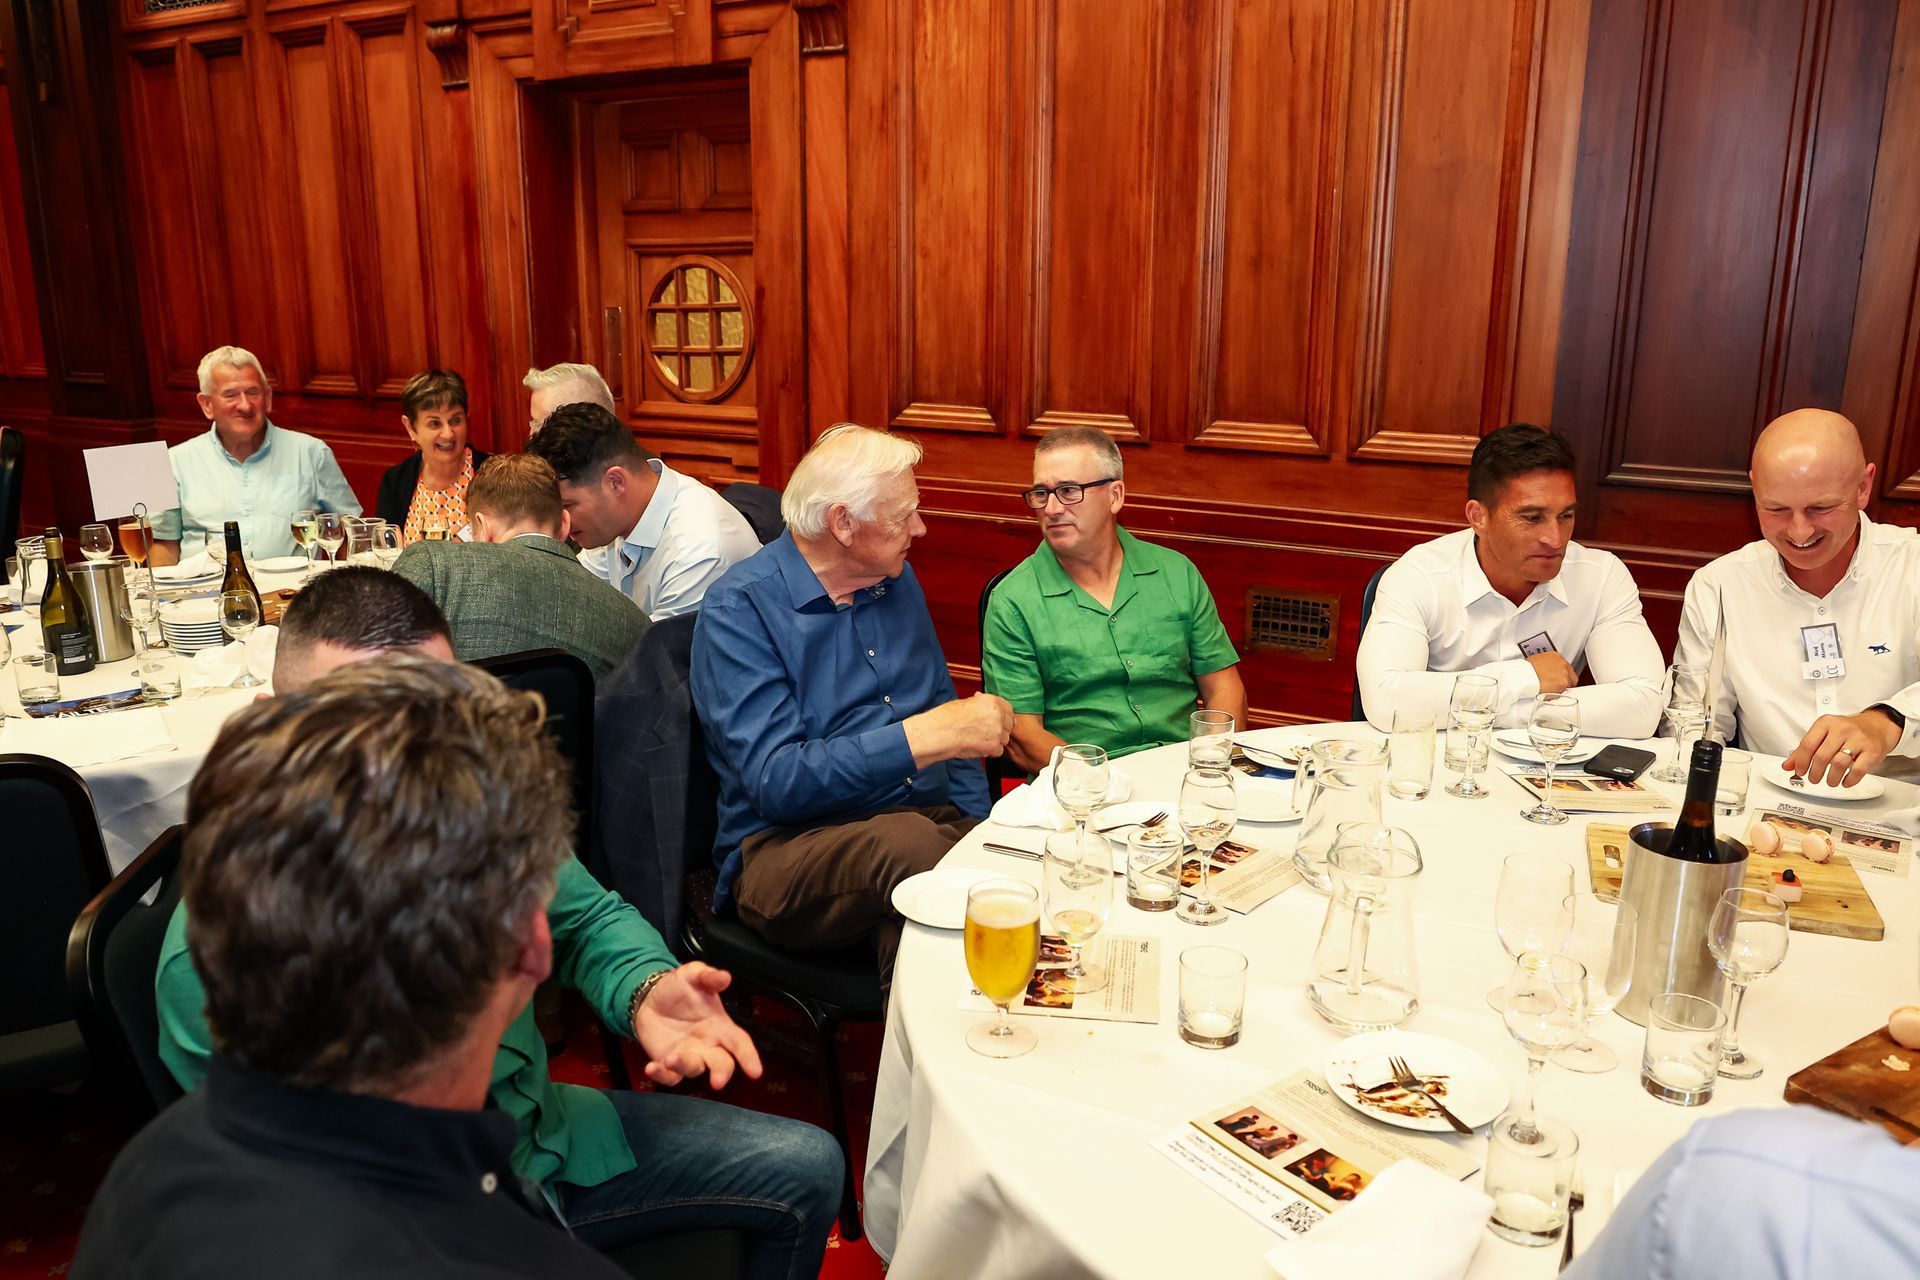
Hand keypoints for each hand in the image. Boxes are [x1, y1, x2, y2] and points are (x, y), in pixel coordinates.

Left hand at [631, 962, 762, 1088]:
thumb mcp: (693, 975)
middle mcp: (708, 1045)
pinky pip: (668, 1077)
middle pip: (722, 1063)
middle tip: (718, 1082)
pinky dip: (661, 1075)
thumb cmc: (679, 988)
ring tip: (670, 1059)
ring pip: (694, 1069)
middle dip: (721, 1073)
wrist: (649, 997)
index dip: (749, 1057)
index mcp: (720, 1026)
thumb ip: (709, 976)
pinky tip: (651, 1067)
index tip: (755, 1073)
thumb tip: (724, 976)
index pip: (739, 1043)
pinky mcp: (668, 1063)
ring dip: (684, 1066)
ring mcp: (688, 1056)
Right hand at [905, 692, 1013, 764]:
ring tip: (980, 739)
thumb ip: (981, 705)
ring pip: (1005, 738)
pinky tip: (979, 747)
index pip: (1008, 708)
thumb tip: (984, 707)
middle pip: (1009, 724)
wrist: (939, 733)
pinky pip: (998, 751)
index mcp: (991, 702)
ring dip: (996, 740)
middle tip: (989, 731)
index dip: (1004, 714)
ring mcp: (997, 732)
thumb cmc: (946, 718)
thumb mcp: (966, 703)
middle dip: (1001, 728)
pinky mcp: (993, 747)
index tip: (1001, 719)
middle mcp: (997, 716)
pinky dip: (990, 751)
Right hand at [1526, 651, 1577, 694]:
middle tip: (1554, 686)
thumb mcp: (1537, 662)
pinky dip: (1557, 694)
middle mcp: (1562, 663)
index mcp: (1556, 656)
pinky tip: (1549, 693)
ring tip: (1549, 690)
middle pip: (1570, 675)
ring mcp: (1564, 673)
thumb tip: (1547, 672)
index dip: (1561, 675)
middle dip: (1564, 681)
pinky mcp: (1563, 683)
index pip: (1565, 667)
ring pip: (1568, 684)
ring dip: (1561, 688)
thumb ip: (1547, 666)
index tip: (1557, 678)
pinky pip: (1564, 691)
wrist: (1523, 676)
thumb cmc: (1525, 670)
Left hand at [1784, 710, 1902, 787]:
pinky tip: (1845, 782)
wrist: (1878, 726)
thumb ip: (1804, 749)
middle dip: (1815, 772)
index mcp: (1826, 723)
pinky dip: (1849, 780)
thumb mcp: (1823, 734)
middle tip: (1814, 779)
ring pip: (1838, 764)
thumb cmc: (1848, 731)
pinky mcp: (1872, 751)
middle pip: (1821, 756)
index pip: (1807, 744)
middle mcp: (1842, 729)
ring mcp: (1858, 739)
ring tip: (1830, 781)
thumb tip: (1788, 765)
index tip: (1799, 771)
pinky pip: (1858, 770)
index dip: (1801, 761)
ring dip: (1831, 778)